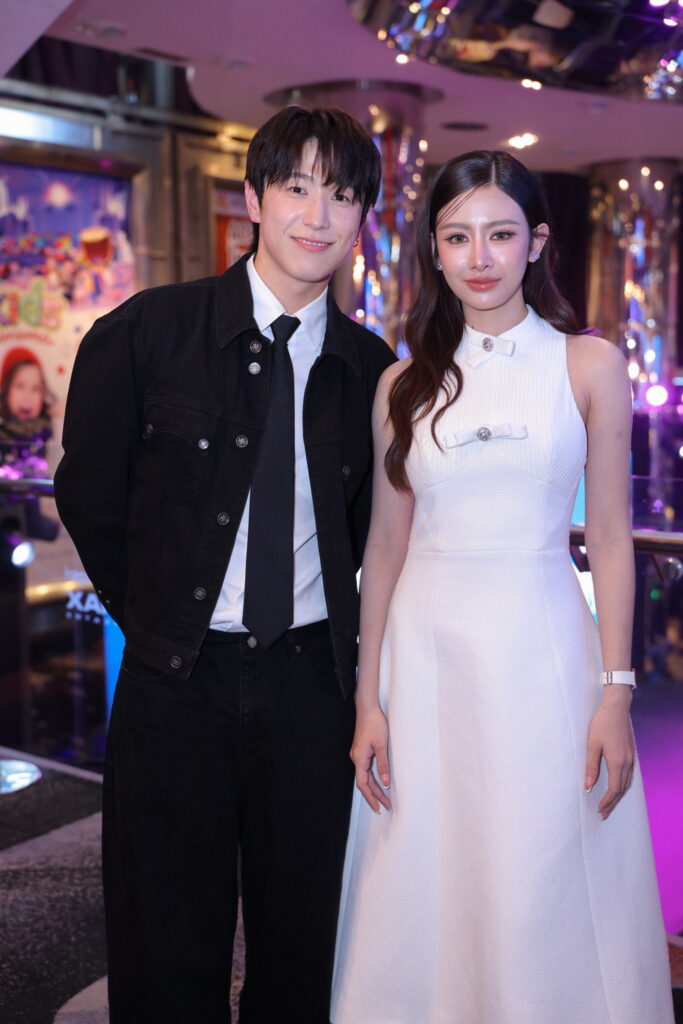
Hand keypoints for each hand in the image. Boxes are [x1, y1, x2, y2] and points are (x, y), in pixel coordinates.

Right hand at [350, 704, 391, 812]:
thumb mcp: (381, 745)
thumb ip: (383, 765)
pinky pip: (366, 769)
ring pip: (365, 777)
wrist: (367, 708)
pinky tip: (380, 782)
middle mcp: (356, 758)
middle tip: (386, 806)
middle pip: (365, 783)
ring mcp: (358, 755)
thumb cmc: (374, 724)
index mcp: (360, 759)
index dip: (371, 798)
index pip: (363, 784)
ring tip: (385, 798)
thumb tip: (385, 783)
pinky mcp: (362, 750)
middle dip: (375, 796)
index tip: (379, 808)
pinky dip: (373, 778)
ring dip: (375, 788)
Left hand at [584, 688, 634, 819]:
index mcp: (617, 762)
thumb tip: (588, 787)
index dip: (607, 801)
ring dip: (618, 796)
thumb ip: (591, 767)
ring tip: (609, 805)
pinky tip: (617, 788)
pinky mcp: (630, 754)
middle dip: (612, 803)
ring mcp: (631, 758)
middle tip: (603, 814)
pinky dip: (622, 786)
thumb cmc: (601, 724)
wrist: (616, 708)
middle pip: (622, 789)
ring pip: (627, 783)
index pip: (614, 789)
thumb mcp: (592, 745)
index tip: (599, 810)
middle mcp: (627, 762)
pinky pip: (629, 776)